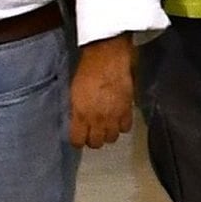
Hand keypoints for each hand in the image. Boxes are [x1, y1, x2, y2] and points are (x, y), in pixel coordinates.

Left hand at [66, 36, 134, 151]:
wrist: (107, 59)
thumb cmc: (88, 70)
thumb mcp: (74, 91)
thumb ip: (76, 110)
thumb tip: (77, 120)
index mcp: (80, 114)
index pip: (78, 141)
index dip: (78, 141)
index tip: (78, 137)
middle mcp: (97, 119)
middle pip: (96, 143)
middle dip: (93, 139)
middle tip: (92, 132)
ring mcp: (113, 117)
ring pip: (111, 138)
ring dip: (108, 133)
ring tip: (105, 125)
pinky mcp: (126, 111)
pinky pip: (125, 128)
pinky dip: (121, 126)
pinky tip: (117, 119)